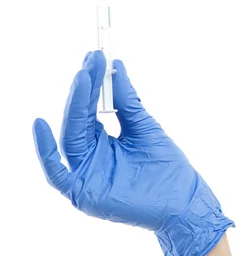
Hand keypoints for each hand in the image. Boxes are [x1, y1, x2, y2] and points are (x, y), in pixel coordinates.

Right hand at [32, 50, 234, 255]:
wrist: (183, 199)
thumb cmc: (166, 166)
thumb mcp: (145, 125)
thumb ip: (128, 100)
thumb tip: (117, 66)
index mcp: (105, 140)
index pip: (91, 108)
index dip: (92, 83)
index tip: (95, 56)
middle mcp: (91, 155)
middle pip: (79, 119)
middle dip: (84, 89)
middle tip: (91, 61)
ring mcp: (86, 173)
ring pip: (70, 136)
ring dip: (75, 106)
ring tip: (83, 78)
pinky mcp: (84, 192)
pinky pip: (56, 173)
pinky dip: (45, 151)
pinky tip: (41, 124)